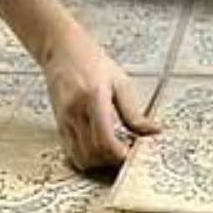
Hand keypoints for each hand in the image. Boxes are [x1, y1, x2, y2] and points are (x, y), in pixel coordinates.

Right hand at [42, 24, 159, 169]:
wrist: (62, 51)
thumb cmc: (92, 62)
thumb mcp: (121, 83)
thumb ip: (134, 113)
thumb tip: (153, 131)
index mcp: (94, 99)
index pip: (105, 140)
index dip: (120, 154)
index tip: (132, 154)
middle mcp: (76, 112)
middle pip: (93, 154)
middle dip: (112, 161)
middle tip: (127, 153)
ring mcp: (65, 120)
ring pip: (81, 158)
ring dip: (100, 162)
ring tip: (114, 150)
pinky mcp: (59, 124)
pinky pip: (72, 152)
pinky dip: (87, 157)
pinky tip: (99, 147)